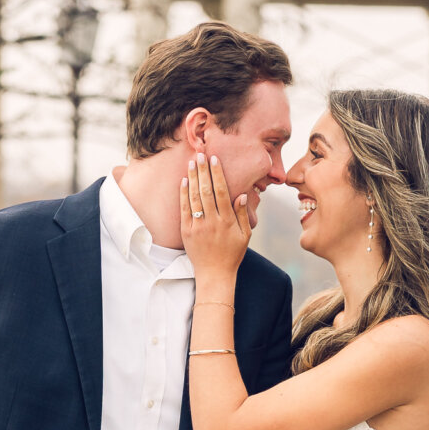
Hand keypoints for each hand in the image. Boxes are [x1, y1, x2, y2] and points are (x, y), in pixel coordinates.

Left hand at [180, 155, 250, 285]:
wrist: (214, 275)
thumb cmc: (232, 254)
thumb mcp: (245, 235)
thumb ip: (243, 214)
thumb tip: (241, 195)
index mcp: (228, 221)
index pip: (221, 191)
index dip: (217, 174)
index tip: (214, 159)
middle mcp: (212, 221)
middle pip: (206, 190)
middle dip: (203, 170)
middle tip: (200, 154)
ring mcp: (198, 226)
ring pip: (194, 197)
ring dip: (192, 178)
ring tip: (191, 163)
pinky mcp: (186, 232)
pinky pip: (184, 209)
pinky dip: (183, 194)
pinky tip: (184, 181)